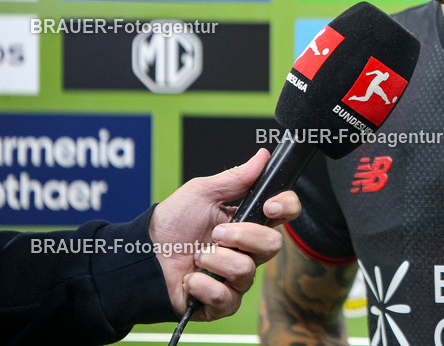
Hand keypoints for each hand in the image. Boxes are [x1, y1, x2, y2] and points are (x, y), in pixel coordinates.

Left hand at [148, 149, 300, 319]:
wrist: (140, 256)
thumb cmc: (170, 224)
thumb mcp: (201, 193)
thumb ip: (236, 178)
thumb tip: (262, 157)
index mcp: (248, 221)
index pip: (284, 213)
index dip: (286, 207)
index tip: (269, 206)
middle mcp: (247, 250)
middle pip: (274, 244)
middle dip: (243, 236)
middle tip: (216, 233)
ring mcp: (236, 277)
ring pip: (247, 271)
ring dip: (216, 260)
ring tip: (196, 256)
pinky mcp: (221, 302)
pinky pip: (227, 297)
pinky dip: (204, 285)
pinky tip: (190, 279)